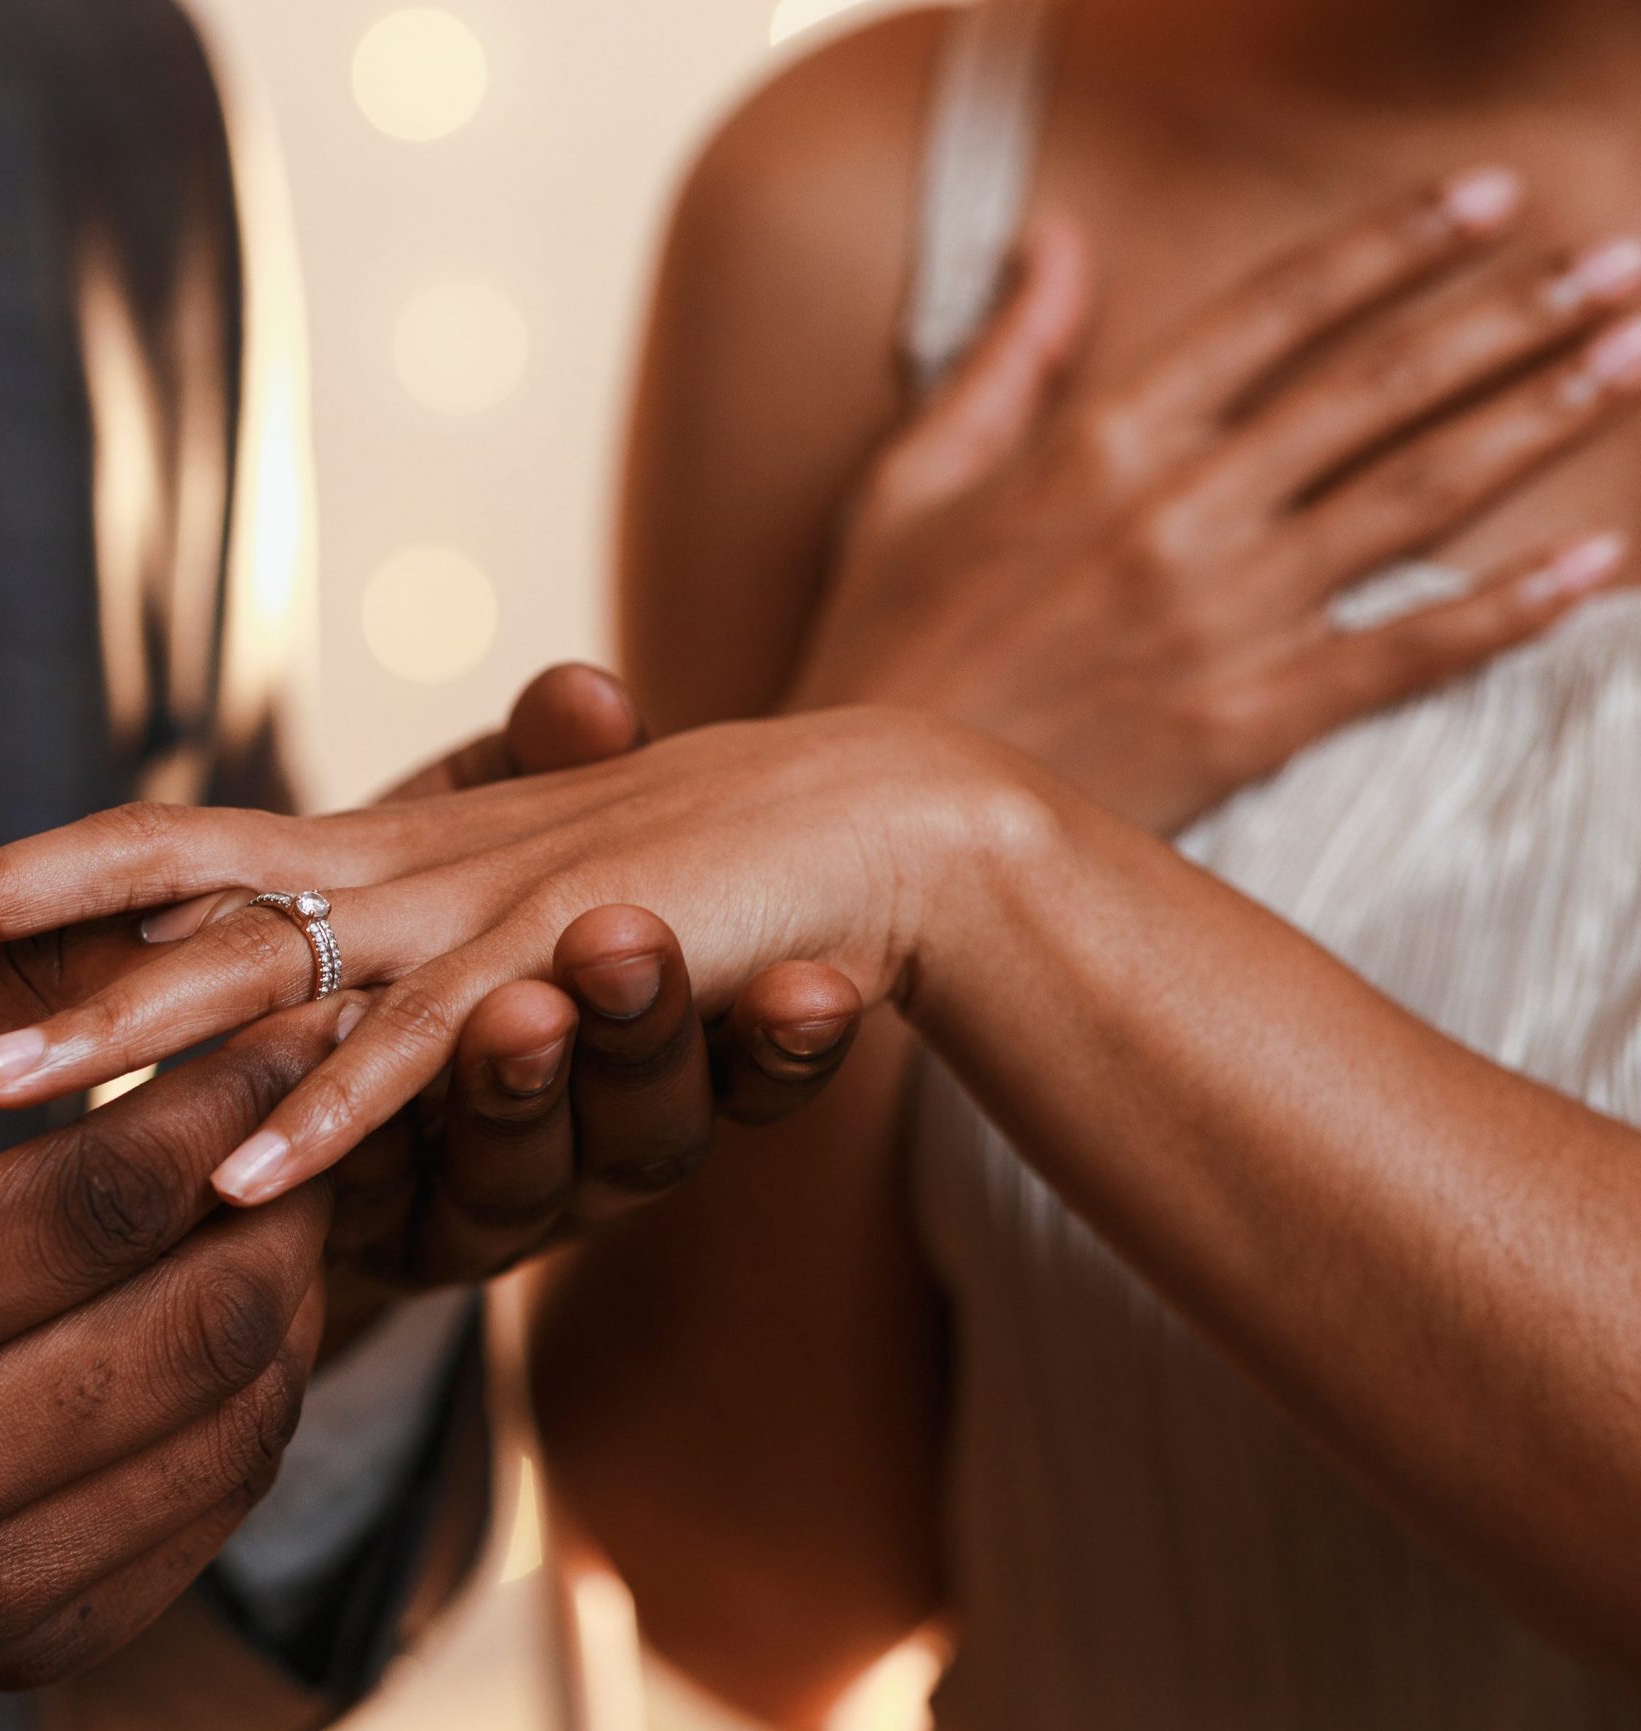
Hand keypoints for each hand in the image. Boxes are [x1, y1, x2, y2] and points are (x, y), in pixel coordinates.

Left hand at [0, 664, 862, 1308]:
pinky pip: (426, 1060)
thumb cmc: (669, 883)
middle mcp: (384, 871)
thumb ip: (378, 989)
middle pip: (154, 879)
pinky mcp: (558, 983)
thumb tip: (254, 1042)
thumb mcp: (481, 950)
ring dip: (123, 1026)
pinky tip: (238, 1177)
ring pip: (265, 973)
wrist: (857, 830)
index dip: (2, 876)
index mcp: (354, 859)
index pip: (145, 853)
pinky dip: (334, 1114)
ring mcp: (463, 922)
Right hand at [0, 943, 348, 1702]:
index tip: (294, 1010)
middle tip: (322, 1100)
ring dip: (298, 1289)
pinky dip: (263, 1391)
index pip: (92, 1207)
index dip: (222, 1098)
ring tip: (292, 1188)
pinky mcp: (22, 1657)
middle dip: (289, 1191)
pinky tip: (248, 1302)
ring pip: (232, 1427)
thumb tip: (193, 923)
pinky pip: (217, 1511)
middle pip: (190, 1329)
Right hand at [800, 171, 1639, 831]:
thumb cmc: (882, 645)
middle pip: (1377, 387)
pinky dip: (1512, 609)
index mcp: (1098, 441)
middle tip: (1619, 263)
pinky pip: (1407, 653)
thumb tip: (1055, 236)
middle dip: (1513, 315)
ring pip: (1412, 499)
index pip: (1277, 312)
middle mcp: (1175, 512)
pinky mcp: (1247, 720)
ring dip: (1538, 421)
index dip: (1395, 244)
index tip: (1490, 197)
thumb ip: (1006, 354)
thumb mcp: (911, 482)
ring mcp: (1220, 617)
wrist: (879, 819)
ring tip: (1631, 360)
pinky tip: (1596, 567)